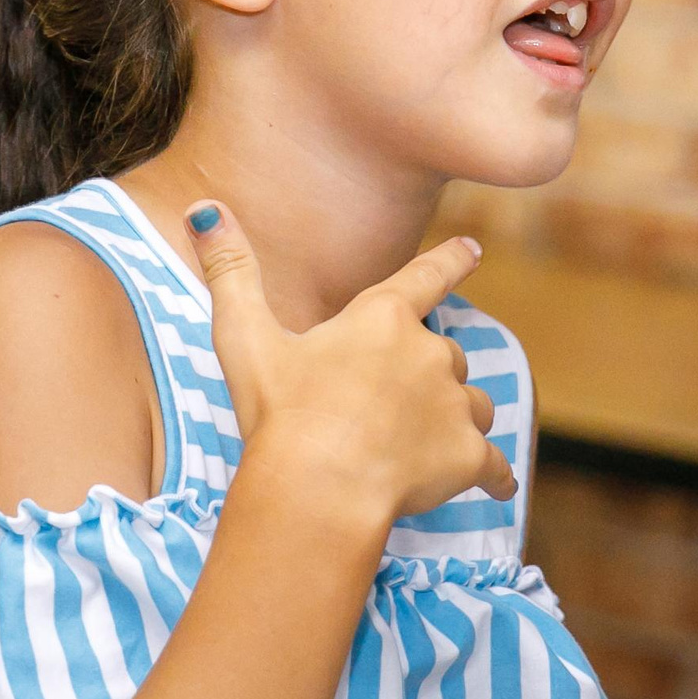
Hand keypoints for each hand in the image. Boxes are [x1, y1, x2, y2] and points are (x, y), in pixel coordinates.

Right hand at [185, 200, 512, 526]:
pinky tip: (494, 485)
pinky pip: (494, 463)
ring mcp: (454, 406)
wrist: (318, 490)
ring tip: (417, 445)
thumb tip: (204, 208)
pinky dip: (492, 472)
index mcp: (383, 319)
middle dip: (423, 376)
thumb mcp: (245, 339)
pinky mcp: (469, 456)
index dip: (451, 261)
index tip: (474, 250)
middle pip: (442, 355)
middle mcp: (428, 353)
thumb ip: (230, 272)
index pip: (426, 277)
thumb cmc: (280, 414)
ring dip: (454, 418)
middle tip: (381, 408)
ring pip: (472, 404)